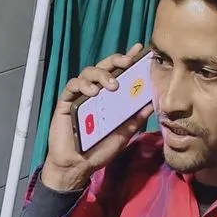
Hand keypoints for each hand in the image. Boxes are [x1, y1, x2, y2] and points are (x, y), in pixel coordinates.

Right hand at [41, 44, 153, 191]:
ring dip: (101, 74)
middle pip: (103, 67)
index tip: (139, 50)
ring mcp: (79, 96)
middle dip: (116, 60)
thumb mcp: (123, 134)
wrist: (77, 166)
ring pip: (88, 72)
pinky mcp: (65, 102)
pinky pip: (72, 86)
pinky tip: (92, 93)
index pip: (119, 73)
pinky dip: (83, 85)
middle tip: (127, 62)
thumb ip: (135, 119)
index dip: (128, 59)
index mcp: (109, 98)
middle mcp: (95, 93)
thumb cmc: (99, 150)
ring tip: (111, 85)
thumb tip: (151, 103)